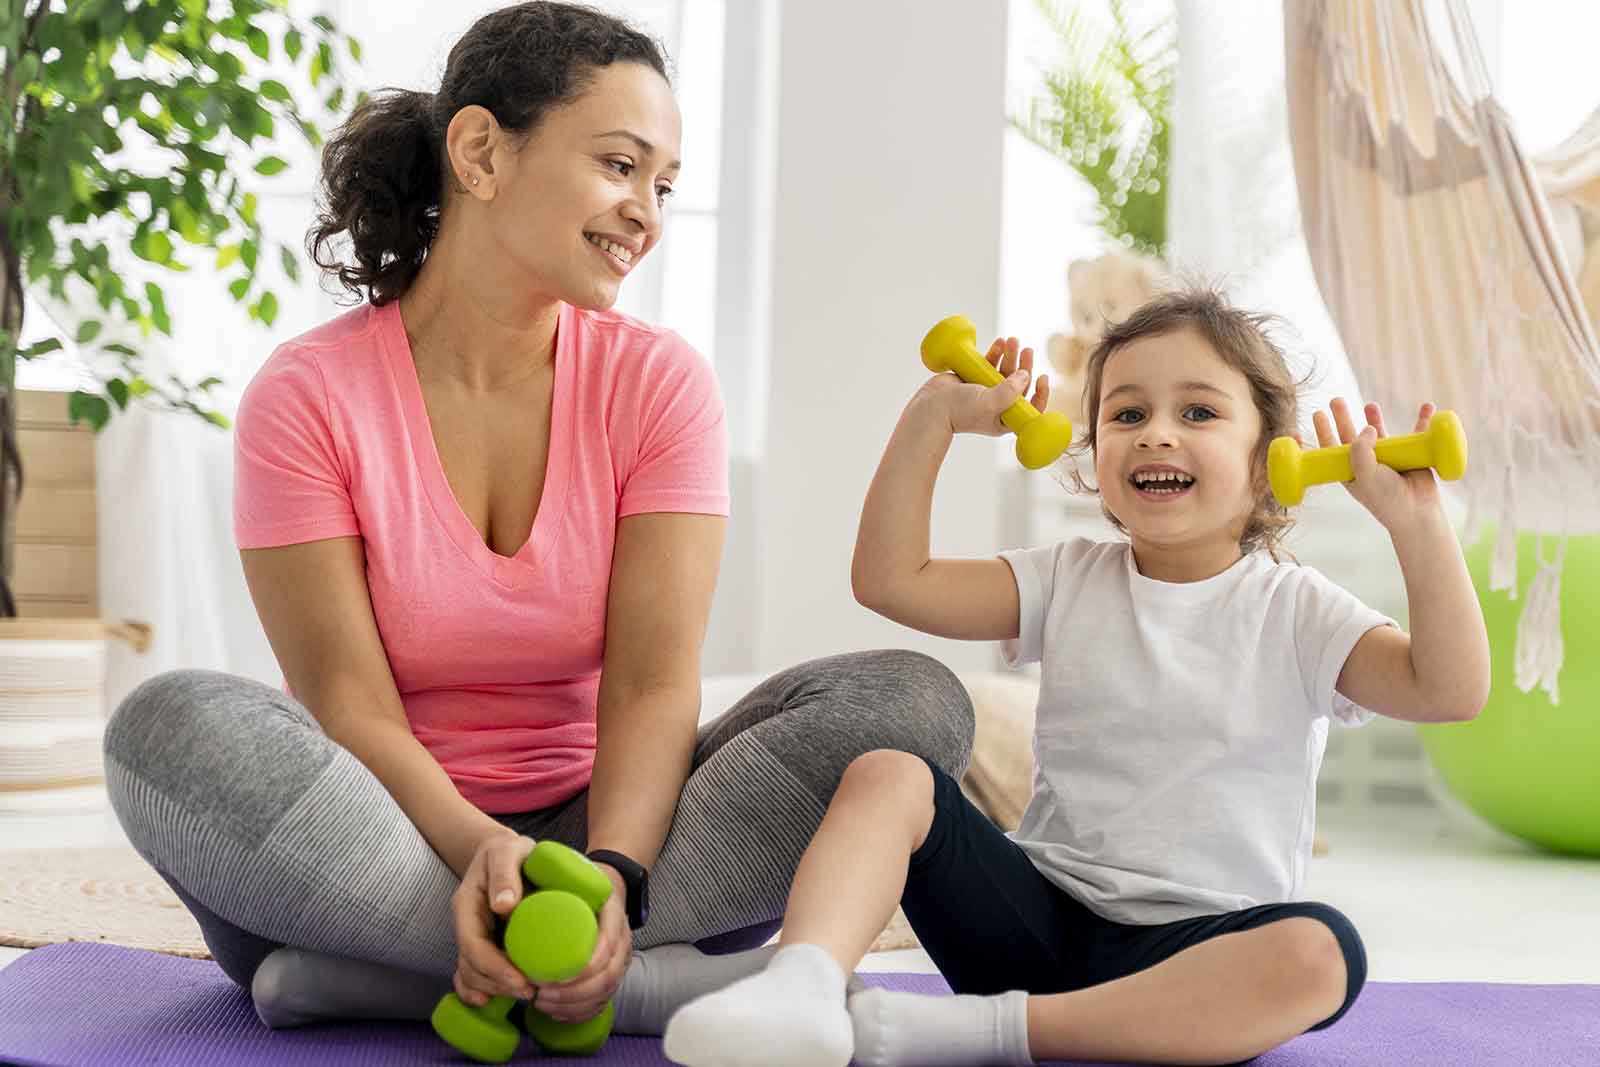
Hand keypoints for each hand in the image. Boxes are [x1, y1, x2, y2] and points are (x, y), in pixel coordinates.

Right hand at [450, 831, 537, 1007]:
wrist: (504, 852)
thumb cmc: (509, 850)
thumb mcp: (507, 851)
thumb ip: (505, 874)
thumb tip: (503, 905)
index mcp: (466, 905)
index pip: (473, 946)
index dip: (495, 968)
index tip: (521, 980)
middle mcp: (465, 924)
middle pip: (471, 966)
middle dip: (498, 984)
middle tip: (530, 992)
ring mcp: (471, 936)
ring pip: (471, 974)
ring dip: (494, 990)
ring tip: (525, 994)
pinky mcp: (481, 943)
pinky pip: (470, 973)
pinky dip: (476, 990)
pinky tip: (489, 1002)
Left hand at [530, 864, 631, 1022]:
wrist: (601, 881)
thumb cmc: (573, 877)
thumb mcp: (556, 870)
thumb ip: (531, 881)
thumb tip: (502, 906)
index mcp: (612, 910)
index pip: (607, 945)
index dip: (583, 967)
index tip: (552, 977)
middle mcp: (621, 935)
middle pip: (608, 976)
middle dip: (574, 993)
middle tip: (540, 994)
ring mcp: (620, 955)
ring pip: (606, 990)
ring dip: (575, 1004)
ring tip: (542, 1003)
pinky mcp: (612, 970)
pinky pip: (603, 998)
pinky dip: (580, 1010)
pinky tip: (557, 1012)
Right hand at [913, 336, 1050, 436]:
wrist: (931, 407)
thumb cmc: (959, 411)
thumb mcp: (990, 404)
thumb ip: (1010, 391)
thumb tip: (1025, 375)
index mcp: (1005, 419)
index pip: (1030, 407)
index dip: (1040, 393)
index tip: (1042, 378)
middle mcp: (998, 405)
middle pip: (1018, 383)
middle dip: (1024, 365)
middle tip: (1026, 350)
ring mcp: (986, 391)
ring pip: (1005, 371)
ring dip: (1010, 355)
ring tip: (1011, 341)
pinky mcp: (974, 379)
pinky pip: (990, 364)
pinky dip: (996, 353)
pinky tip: (999, 343)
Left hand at [1311, 397, 1442, 531]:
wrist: (1417, 513)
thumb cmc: (1386, 498)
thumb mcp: (1365, 476)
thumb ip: (1361, 451)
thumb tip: (1367, 427)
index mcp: (1351, 471)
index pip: (1332, 448)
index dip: (1323, 432)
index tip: (1317, 415)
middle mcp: (1368, 463)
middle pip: (1352, 435)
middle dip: (1343, 418)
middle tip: (1335, 401)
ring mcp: (1389, 458)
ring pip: (1380, 431)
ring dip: (1374, 417)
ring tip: (1370, 404)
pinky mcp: (1412, 455)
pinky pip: (1417, 434)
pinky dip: (1422, 420)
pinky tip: (1425, 407)